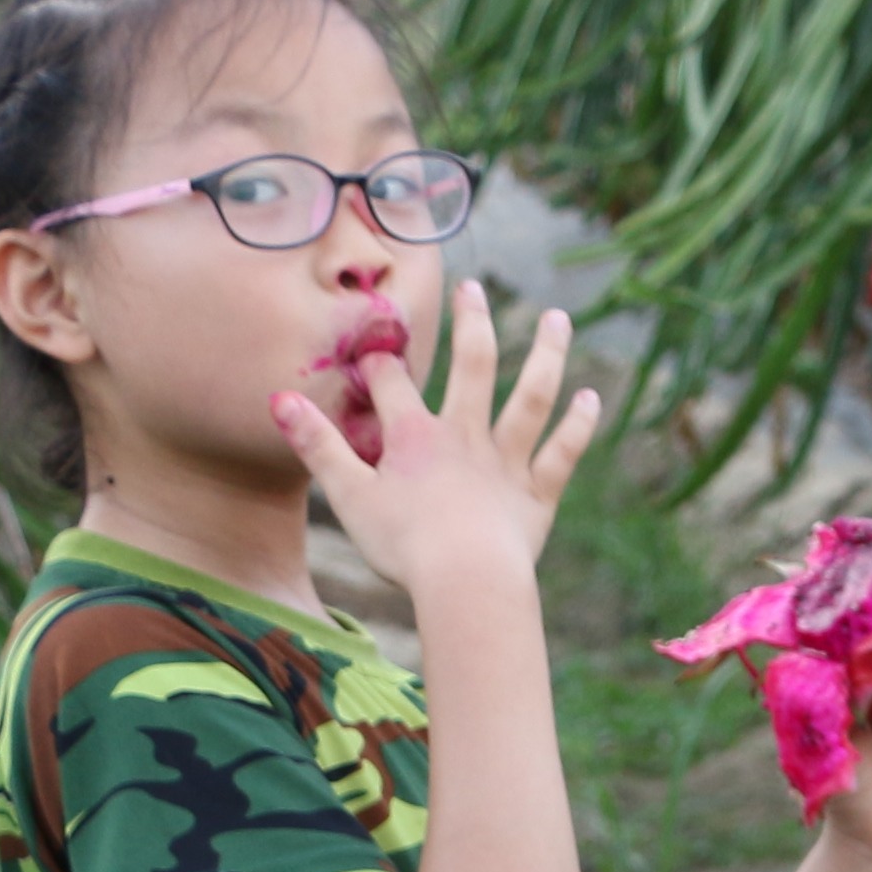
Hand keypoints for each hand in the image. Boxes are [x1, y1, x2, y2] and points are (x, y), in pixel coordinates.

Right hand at [271, 283, 603, 605]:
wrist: (466, 584)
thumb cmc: (403, 547)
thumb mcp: (347, 496)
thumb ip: (317, 446)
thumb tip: (280, 400)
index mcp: (415, 437)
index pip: (393, 384)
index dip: (380, 365)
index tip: (374, 353)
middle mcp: (465, 437)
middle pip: (473, 366)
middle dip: (471, 322)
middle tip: (473, 288)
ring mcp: (506, 464)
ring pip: (531, 397)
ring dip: (547, 354)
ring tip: (557, 318)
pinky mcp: (536, 497)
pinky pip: (561, 454)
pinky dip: (578, 426)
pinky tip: (591, 396)